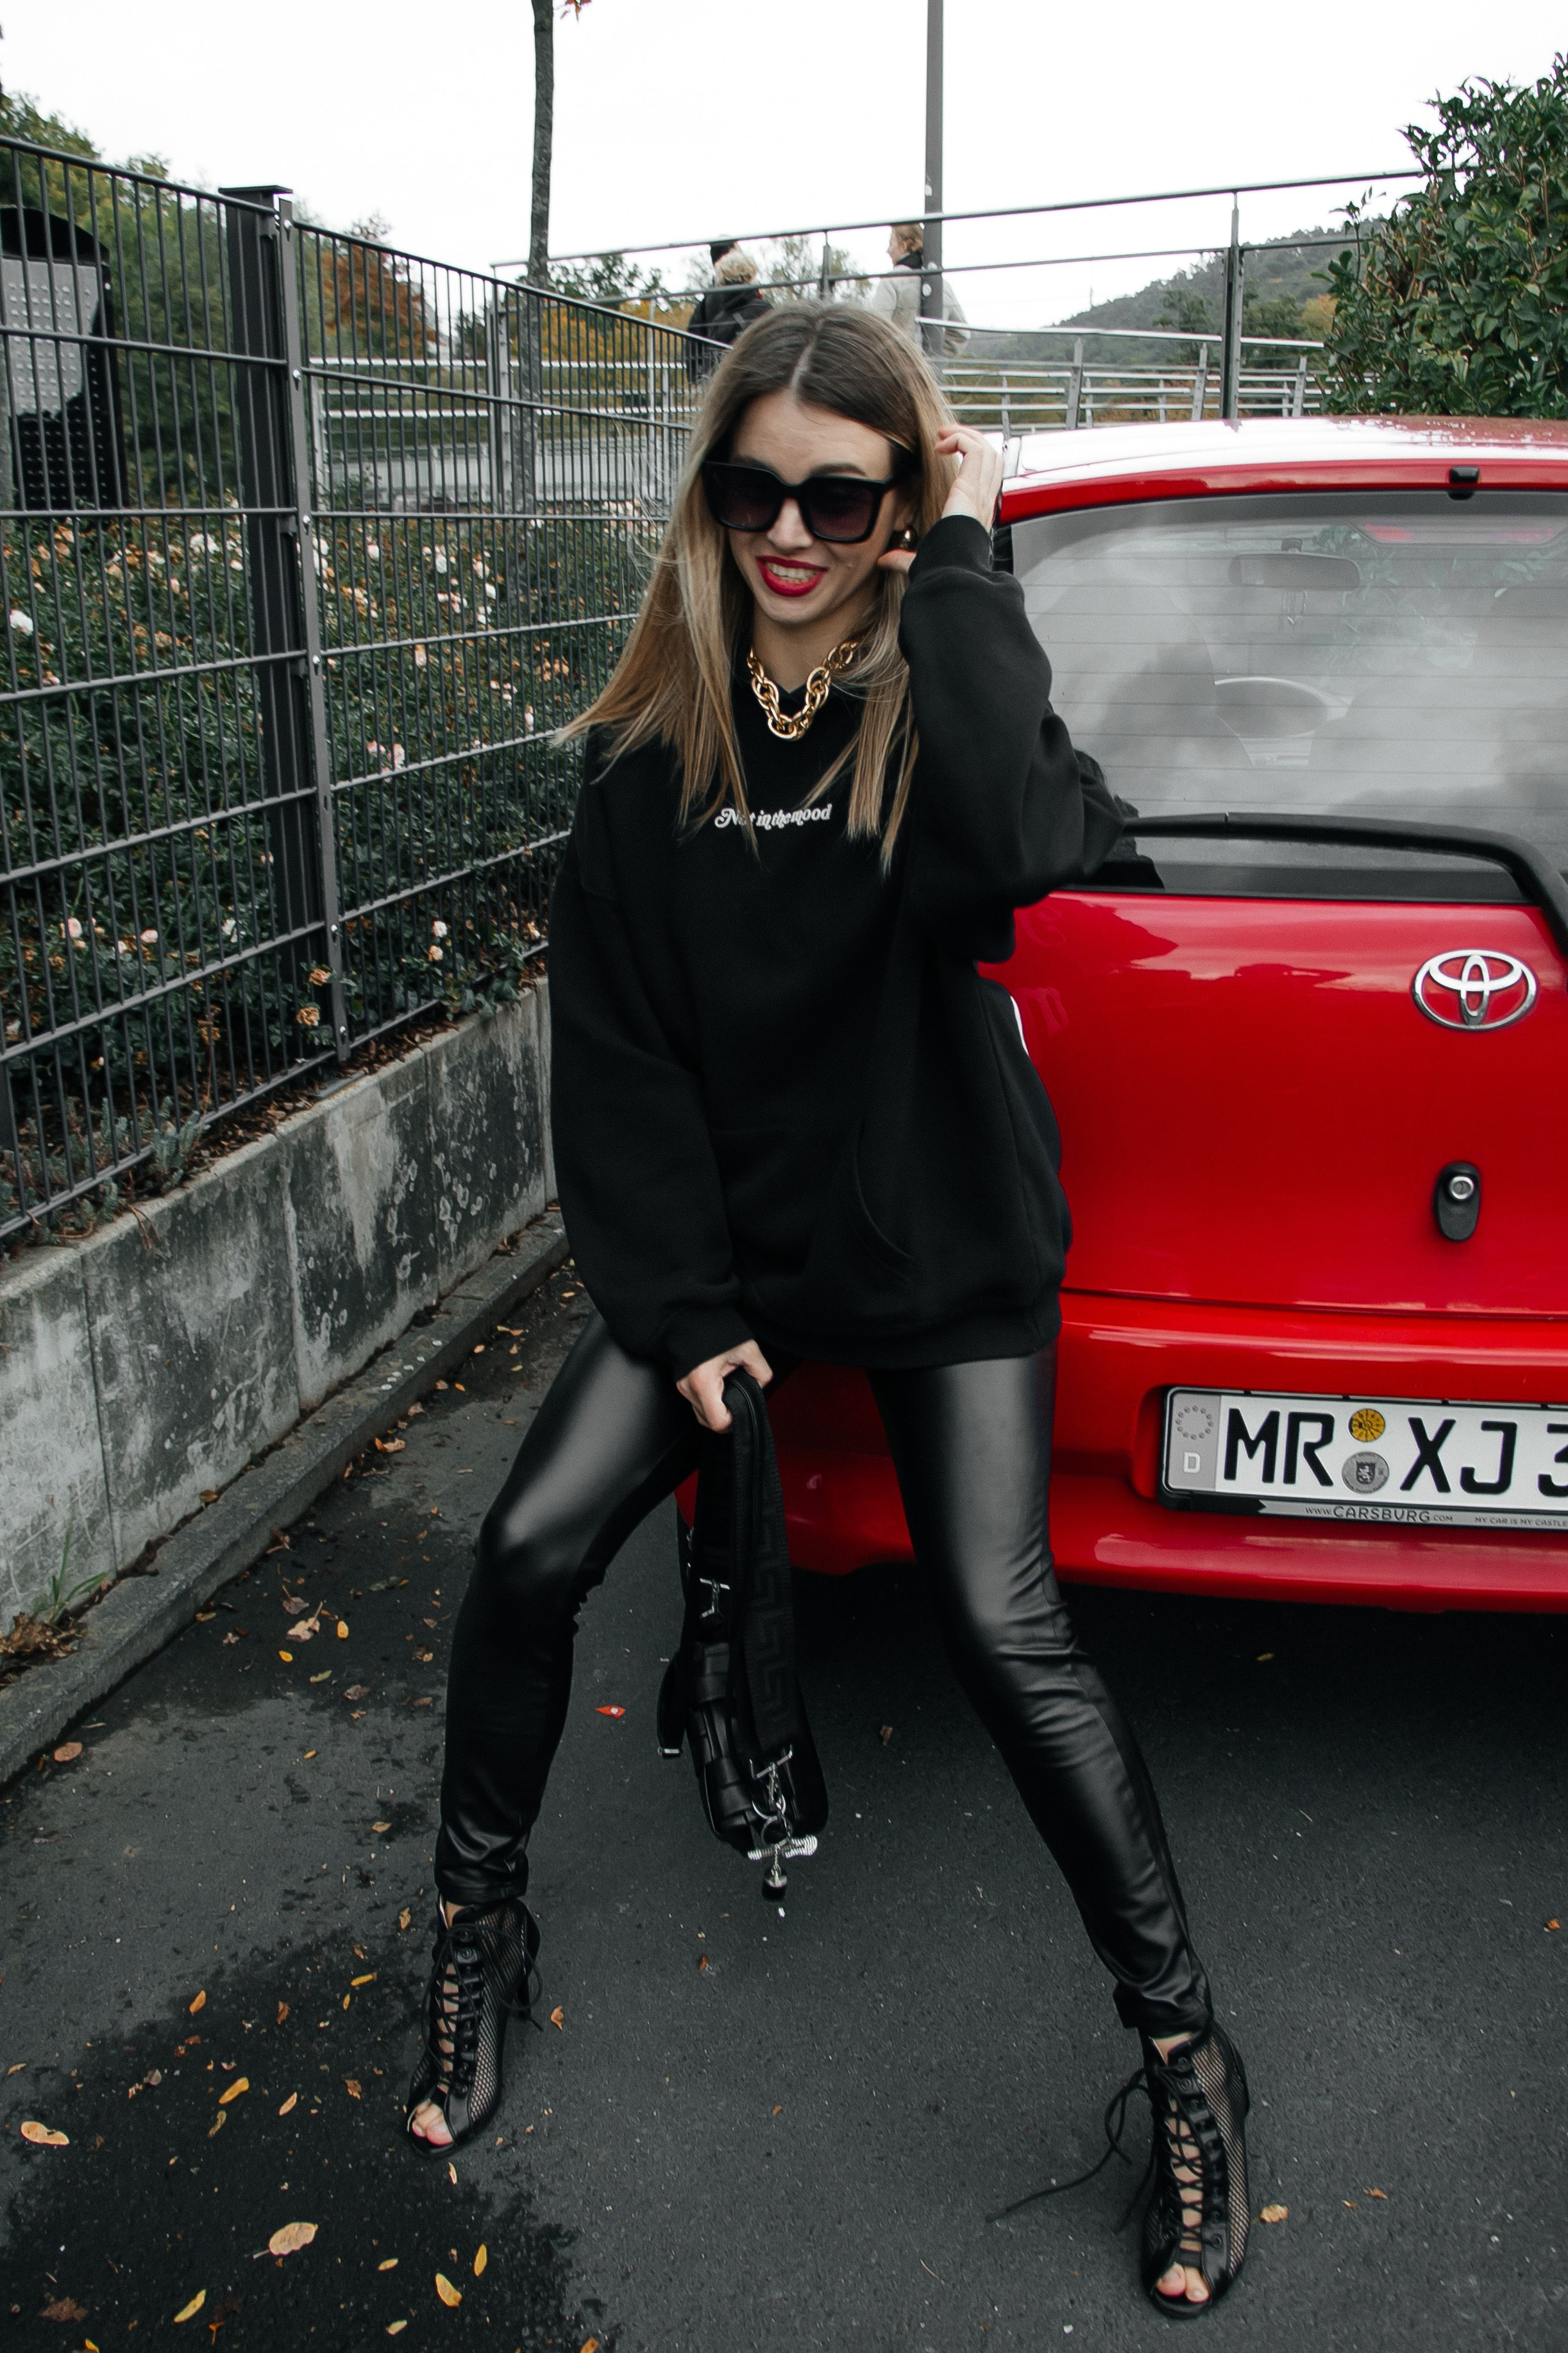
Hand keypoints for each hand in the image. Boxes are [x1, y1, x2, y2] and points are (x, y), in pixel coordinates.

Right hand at [676, 1338, 773, 1431]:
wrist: (691, 1315)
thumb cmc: (717, 1329)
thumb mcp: (748, 1349)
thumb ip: (761, 1372)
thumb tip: (760, 1387)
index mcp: (703, 1381)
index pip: (717, 1422)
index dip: (733, 1421)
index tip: (742, 1410)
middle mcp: (688, 1387)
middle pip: (707, 1421)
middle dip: (726, 1417)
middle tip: (739, 1402)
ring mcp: (682, 1386)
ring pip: (700, 1414)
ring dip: (716, 1411)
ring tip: (730, 1394)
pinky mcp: (680, 1383)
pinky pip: (696, 1402)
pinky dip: (709, 1402)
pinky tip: (720, 1390)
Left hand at [877, 424, 1004, 573]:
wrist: (949, 575)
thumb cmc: (940, 570)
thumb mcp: (920, 559)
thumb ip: (903, 558)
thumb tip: (884, 560)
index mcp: (975, 514)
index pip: (985, 475)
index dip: (969, 457)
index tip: (943, 450)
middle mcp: (983, 502)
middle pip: (991, 458)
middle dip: (969, 439)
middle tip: (944, 437)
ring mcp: (981, 494)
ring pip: (988, 449)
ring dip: (965, 435)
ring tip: (943, 435)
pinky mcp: (972, 488)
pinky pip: (977, 450)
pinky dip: (961, 439)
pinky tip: (941, 445)